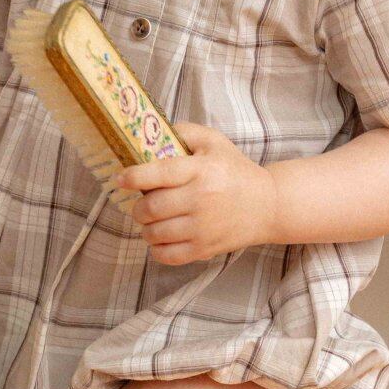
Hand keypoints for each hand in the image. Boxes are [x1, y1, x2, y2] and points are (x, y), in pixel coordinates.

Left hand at [115, 121, 278, 263]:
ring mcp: (203, 227)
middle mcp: (201, 199)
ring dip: (145, 228)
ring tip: (151, 221)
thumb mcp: (215, 142)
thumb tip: (151, 132)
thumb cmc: (236, 170)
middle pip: (152, 208)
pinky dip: (156, 250)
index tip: (120, 179)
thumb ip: (184, 132)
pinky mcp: (205, 248)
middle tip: (141, 203)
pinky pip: (168, 256)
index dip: (133, 177)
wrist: (268, 204)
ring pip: (155, 234)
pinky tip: (160, 239)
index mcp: (201, 170)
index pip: (159, 173)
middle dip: (138, 207)